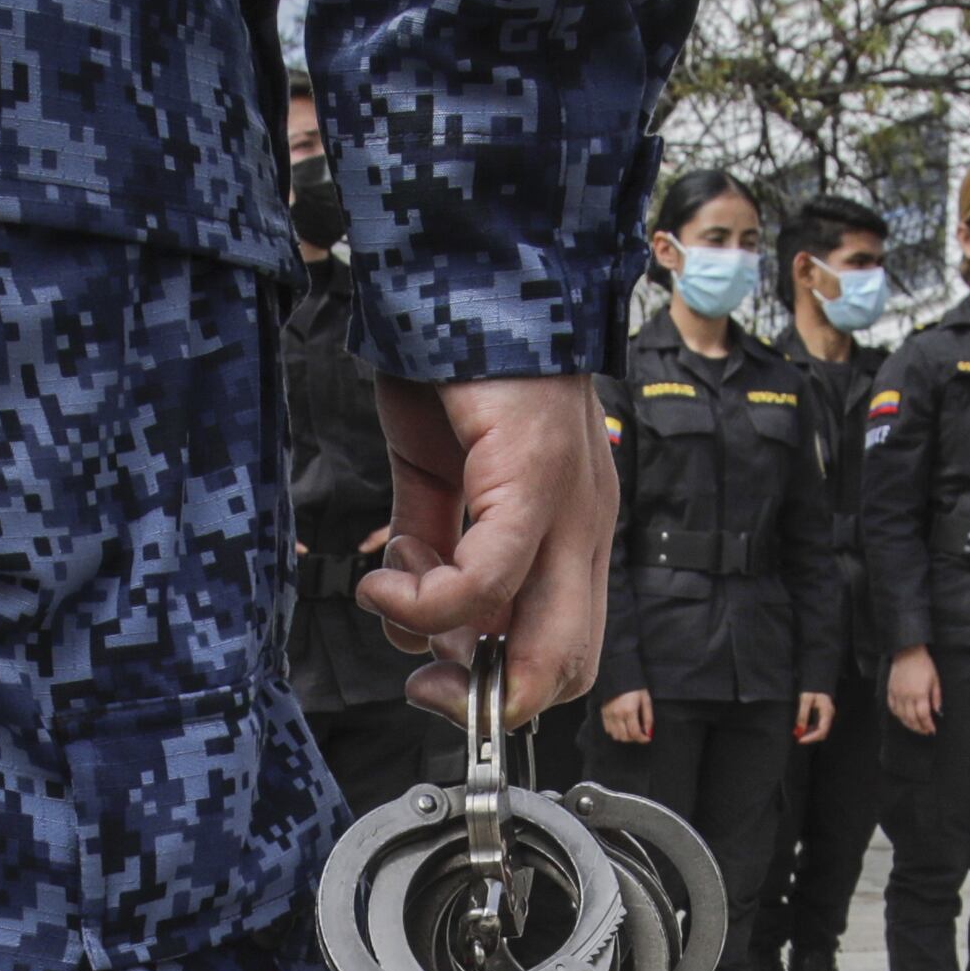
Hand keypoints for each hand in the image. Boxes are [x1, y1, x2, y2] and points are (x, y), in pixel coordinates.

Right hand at [362, 374, 614, 723]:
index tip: (431, 679)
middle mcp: (584, 525)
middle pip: (569, 667)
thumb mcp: (436, 479)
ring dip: (443, 643)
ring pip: (542, 641)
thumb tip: (419, 629)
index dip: (500, 688)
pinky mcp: (537, 477)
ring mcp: (571, 506)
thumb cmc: (450, 365)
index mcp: (569, 527)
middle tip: (421, 681)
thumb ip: (433, 551)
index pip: (565, 650)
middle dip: (486, 698)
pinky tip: (385, 577)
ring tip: (387, 594)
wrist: (459, 273)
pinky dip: (427, 599)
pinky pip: (487, 577)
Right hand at [598, 689, 655, 747]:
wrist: (619, 676)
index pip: (635, 733)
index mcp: (629, 711)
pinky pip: (608, 730)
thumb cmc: (635, 688)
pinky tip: (622, 726)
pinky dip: (616, 732)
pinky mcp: (603, 714)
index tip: (647, 738)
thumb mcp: (646, 701)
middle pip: (625, 737)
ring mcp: (609, 715)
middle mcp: (617, 715)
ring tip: (631, 730)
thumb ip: (648, 718)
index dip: (643, 739)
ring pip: (616, 736)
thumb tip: (649, 732)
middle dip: (634, 739)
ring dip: (625, 737)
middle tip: (640, 734)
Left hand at [794, 690, 833, 745]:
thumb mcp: (805, 699)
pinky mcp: (823, 717)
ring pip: (820, 732)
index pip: (821, 730)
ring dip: (810, 735)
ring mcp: (827, 717)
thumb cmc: (812, 689)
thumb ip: (803, 713)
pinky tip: (802, 729)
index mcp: (827, 712)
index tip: (800, 740)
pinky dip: (810, 731)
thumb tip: (800, 728)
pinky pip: (818, 728)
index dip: (811, 738)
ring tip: (798, 734)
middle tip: (798, 739)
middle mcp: (829, 716)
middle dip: (810, 738)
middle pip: (822, 734)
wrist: (817, 682)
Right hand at [886, 648, 942, 735]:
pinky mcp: (891, 691)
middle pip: (911, 719)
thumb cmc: (923, 664)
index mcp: (920, 694)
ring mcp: (897, 694)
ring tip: (916, 727)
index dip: (928, 725)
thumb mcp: (935, 679)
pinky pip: (892, 708)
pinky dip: (898, 716)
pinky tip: (903, 718)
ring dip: (909, 724)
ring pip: (901, 716)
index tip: (932, 730)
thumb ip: (936, 697)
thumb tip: (938, 712)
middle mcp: (907, 696)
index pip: (923, 715)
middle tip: (925, 732)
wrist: (907, 652)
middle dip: (919, 728)